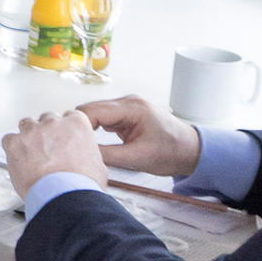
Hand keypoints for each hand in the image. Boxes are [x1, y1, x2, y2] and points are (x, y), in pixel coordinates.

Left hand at [0, 108, 116, 193]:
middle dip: (46, 132)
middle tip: (47, 150)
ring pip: (26, 125)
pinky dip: (12, 148)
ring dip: (28, 137)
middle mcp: (53, 123)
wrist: (63, 195)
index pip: (69, 117)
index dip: (64, 129)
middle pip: (46, 119)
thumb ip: (87, 153)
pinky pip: (9, 140)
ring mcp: (33, 132)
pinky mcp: (15, 143)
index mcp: (76, 124)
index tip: (62, 139)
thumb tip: (85, 160)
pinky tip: (17, 160)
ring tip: (31, 155)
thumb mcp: (97, 164)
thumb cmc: (80, 184)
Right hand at [75, 93, 202, 179]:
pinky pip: (102, 118)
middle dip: (78, 127)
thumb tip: (81, 154)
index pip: (92, 111)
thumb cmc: (172, 152)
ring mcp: (127, 107)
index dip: (76, 126)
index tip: (69, 143)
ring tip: (80, 146)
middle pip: (89, 109)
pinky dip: (94, 130)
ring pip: (94, 113)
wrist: (192, 151)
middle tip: (72, 146)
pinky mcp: (126, 115)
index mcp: (132, 108)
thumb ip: (107, 155)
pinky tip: (92, 143)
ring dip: (86, 129)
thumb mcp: (137, 158)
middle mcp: (128, 102)